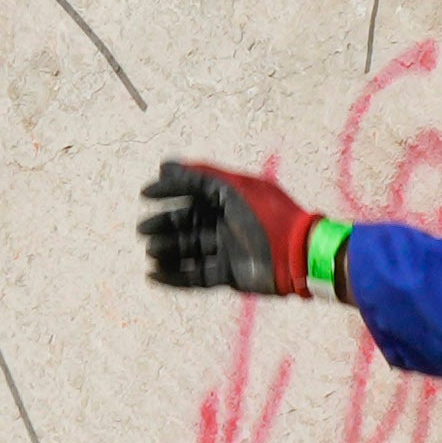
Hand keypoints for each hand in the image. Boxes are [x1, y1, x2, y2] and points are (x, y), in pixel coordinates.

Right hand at [140, 159, 314, 296]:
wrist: (298, 253)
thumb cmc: (269, 214)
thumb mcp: (235, 188)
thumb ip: (201, 175)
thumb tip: (164, 165)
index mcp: (229, 199)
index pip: (192, 193)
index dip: (168, 191)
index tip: (145, 194)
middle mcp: (226, 223)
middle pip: (186, 223)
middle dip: (164, 225)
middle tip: (143, 229)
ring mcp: (227, 250)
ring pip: (188, 251)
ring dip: (167, 251)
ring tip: (151, 252)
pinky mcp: (229, 275)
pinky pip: (196, 277)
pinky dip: (174, 278)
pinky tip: (154, 276)